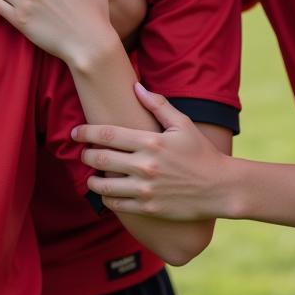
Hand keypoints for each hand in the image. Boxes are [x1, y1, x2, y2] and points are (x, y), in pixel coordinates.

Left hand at [73, 83, 230, 220]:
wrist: (219, 187)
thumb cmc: (201, 152)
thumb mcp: (183, 124)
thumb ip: (158, 105)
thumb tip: (136, 86)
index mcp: (151, 142)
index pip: (107, 134)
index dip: (86, 132)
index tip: (76, 132)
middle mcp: (145, 165)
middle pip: (100, 159)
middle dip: (85, 154)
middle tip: (82, 152)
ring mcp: (145, 189)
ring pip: (103, 185)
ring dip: (92, 179)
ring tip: (92, 175)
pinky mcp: (147, 208)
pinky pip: (115, 205)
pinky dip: (106, 198)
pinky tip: (107, 192)